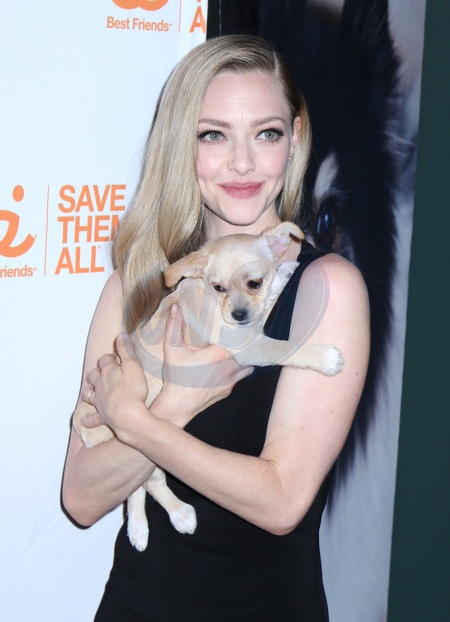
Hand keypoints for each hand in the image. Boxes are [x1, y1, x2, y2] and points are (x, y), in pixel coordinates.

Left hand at [81, 333, 148, 431]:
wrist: (128, 416)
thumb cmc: (133, 390)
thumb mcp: (134, 365)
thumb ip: (127, 350)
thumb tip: (121, 334)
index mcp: (108, 371)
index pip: (105, 359)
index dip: (110, 357)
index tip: (117, 357)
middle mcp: (100, 385)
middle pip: (93, 374)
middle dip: (97, 371)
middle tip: (105, 371)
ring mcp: (99, 401)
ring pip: (89, 393)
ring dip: (89, 390)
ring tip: (91, 388)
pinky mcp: (102, 416)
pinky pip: (92, 418)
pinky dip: (88, 420)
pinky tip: (84, 422)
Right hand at [152, 304, 252, 426]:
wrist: (178, 405)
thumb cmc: (176, 377)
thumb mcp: (172, 349)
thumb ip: (174, 326)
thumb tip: (175, 307)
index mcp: (218, 354)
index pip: (240, 339)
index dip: (243, 331)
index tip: (242, 324)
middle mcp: (229, 367)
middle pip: (248, 351)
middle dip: (246, 343)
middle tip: (242, 334)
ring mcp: (231, 380)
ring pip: (248, 365)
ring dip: (244, 357)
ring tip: (238, 349)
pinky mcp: (228, 390)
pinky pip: (239, 376)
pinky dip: (237, 369)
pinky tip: (228, 365)